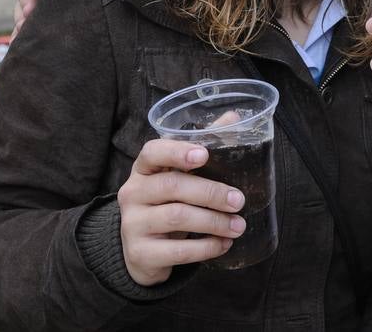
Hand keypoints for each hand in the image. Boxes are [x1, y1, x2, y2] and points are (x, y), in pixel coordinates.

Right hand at [117, 139, 246, 285]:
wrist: (143, 252)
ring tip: (238, 226)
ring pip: (176, 217)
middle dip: (210, 192)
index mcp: (144, 169)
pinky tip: (223, 245)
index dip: (177, 151)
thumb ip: (204, 146)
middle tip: (238, 200)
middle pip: (172, 185)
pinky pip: (177, 251)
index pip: (152, 152)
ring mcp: (132, 224)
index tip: (204, 155)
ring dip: (213, 221)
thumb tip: (234, 118)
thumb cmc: (167, 205)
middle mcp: (133, 193)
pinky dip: (205, 247)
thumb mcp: (180, 177)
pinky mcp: (140, 253)